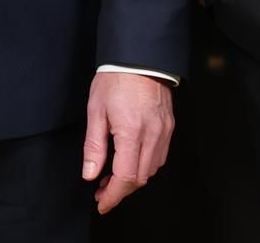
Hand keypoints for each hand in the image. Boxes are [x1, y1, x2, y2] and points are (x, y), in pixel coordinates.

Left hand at [81, 72, 173, 214]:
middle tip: (102, 189)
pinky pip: (160, 156)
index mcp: (131, 131)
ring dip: (133, 179)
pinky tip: (131, 160)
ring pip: (152, 170)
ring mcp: (164, 131)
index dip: (112, 196)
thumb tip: (90, 174)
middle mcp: (152, 134)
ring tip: (113, 175)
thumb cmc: (116, 78)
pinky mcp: (169, 126)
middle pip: (140, 178)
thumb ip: (94, 146)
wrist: (140, 56)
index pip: (125, 177)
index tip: (102, 203)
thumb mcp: (96, 110)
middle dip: (120, 190)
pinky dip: (145, 166)